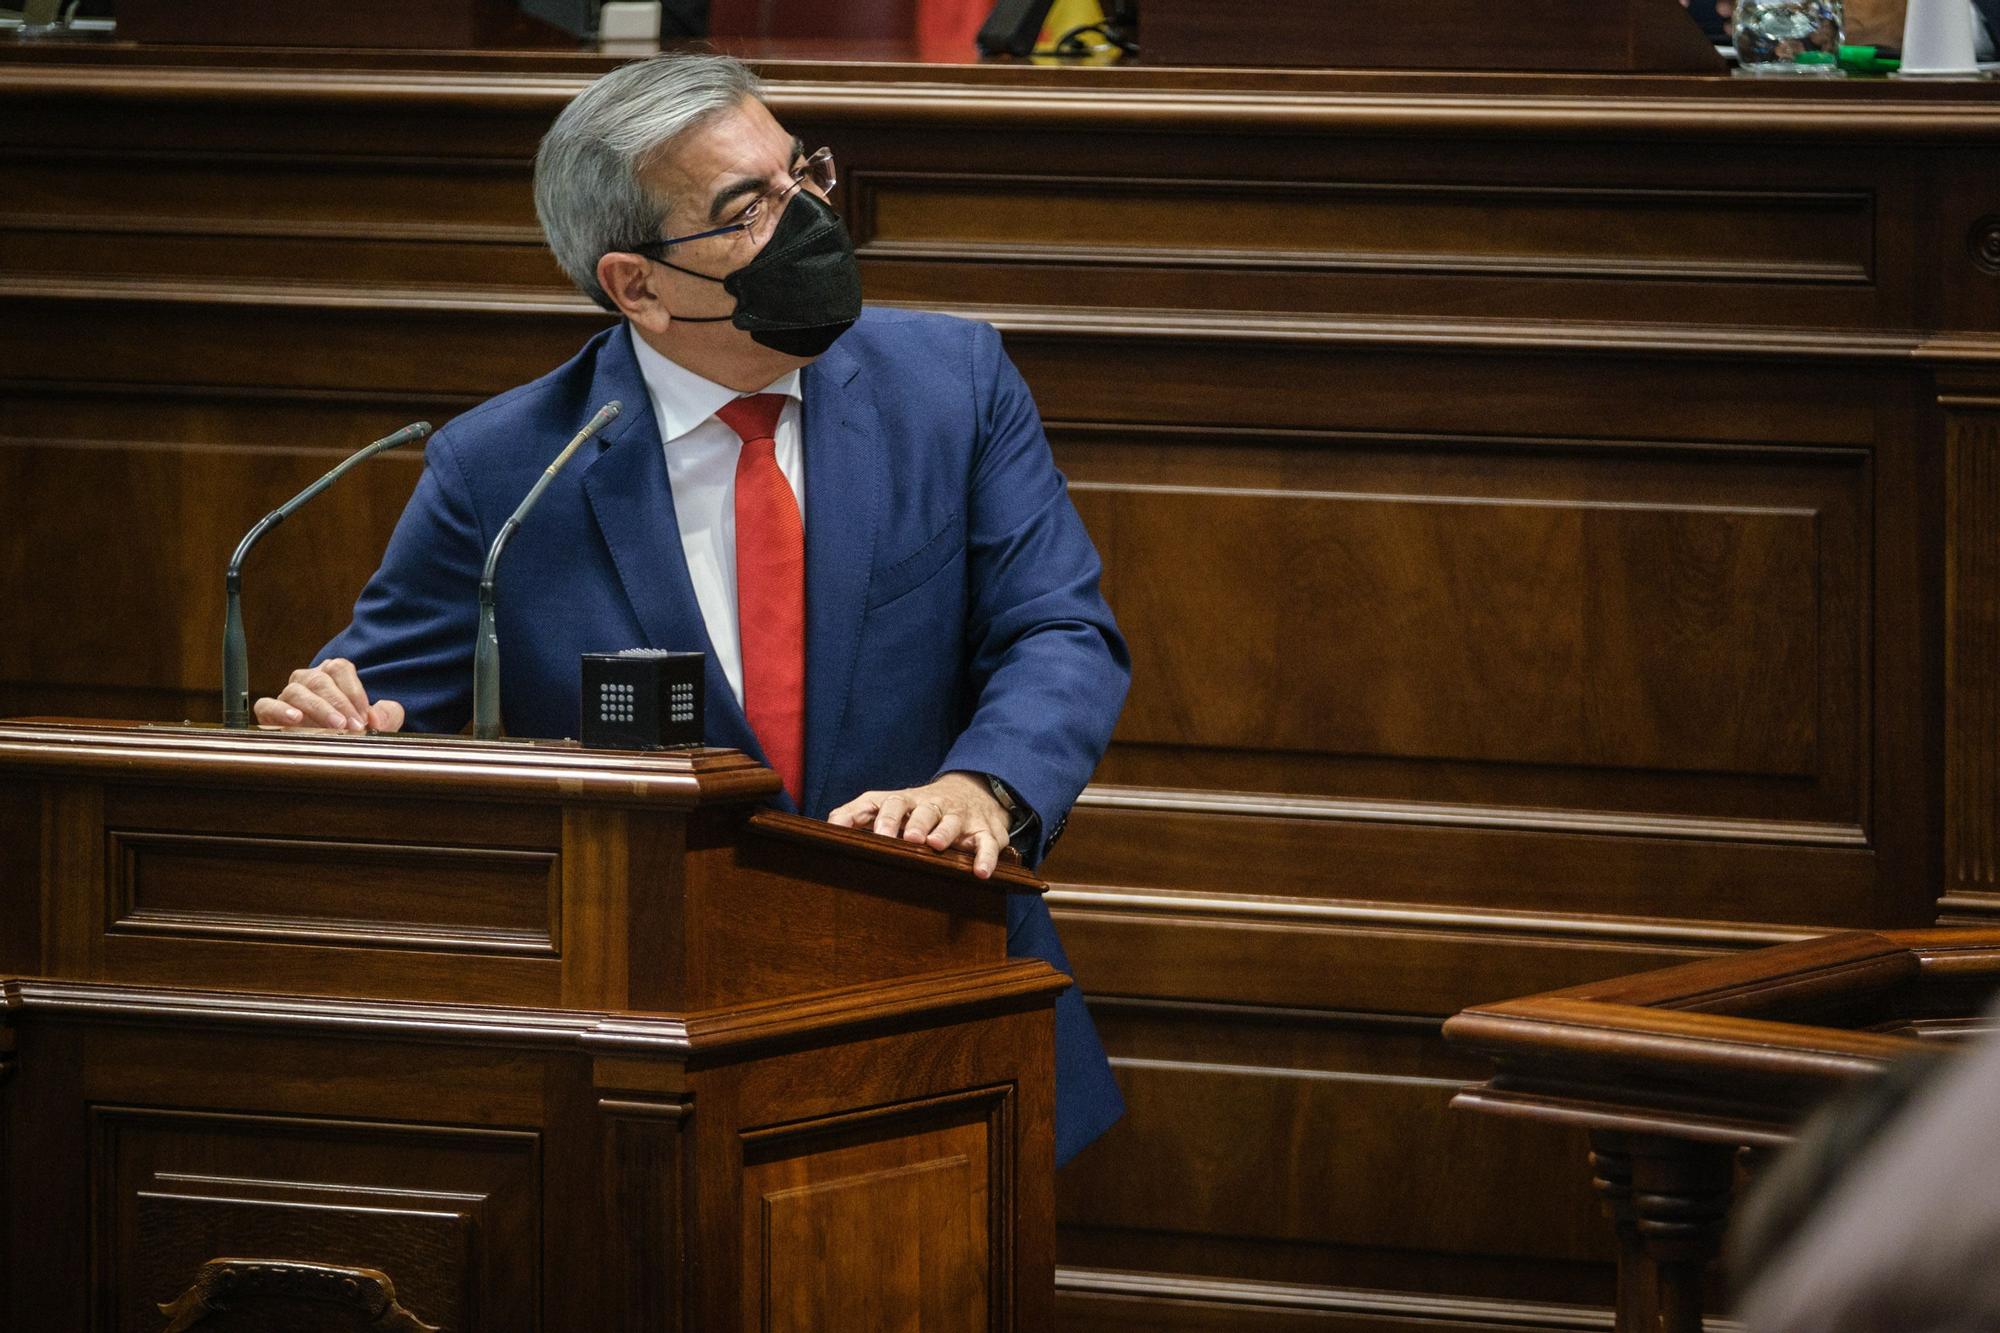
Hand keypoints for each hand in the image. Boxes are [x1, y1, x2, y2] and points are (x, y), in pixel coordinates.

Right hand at [251, 657, 404, 732]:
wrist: (333, 749)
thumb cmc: (355, 729)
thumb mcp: (379, 722)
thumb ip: (387, 715)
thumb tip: (376, 718)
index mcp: (332, 674)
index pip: (340, 668)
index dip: (354, 690)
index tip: (365, 716)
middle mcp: (308, 679)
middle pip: (319, 680)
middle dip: (340, 703)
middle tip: (354, 726)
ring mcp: (288, 694)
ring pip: (296, 691)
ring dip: (318, 708)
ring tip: (334, 725)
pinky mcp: (269, 713)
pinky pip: (267, 705)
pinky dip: (279, 710)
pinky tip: (295, 719)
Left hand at [828, 771, 1011, 878]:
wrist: (974, 792)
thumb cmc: (920, 808)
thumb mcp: (889, 805)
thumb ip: (858, 814)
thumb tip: (829, 827)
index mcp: (908, 801)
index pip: (894, 802)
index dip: (886, 817)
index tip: (877, 834)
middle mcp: (934, 806)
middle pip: (924, 809)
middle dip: (916, 822)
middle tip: (908, 838)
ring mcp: (960, 817)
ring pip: (953, 821)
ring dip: (945, 831)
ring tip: (936, 845)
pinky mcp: (985, 831)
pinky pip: (988, 843)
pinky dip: (986, 856)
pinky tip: (980, 872)